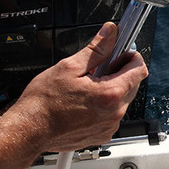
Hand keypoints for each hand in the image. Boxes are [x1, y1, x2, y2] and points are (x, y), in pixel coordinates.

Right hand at [6, 22, 148, 152]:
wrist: (29, 130)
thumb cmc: (44, 103)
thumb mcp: (69, 67)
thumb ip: (96, 49)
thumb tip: (110, 34)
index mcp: (110, 94)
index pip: (139, 69)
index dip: (132, 56)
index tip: (121, 52)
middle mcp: (115, 113)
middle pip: (132, 84)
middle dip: (119, 71)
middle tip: (99, 66)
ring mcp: (110, 126)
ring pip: (123, 99)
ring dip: (112, 88)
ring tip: (88, 85)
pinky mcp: (103, 134)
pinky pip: (112, 114)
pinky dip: (105, 105)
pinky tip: (86, 100)